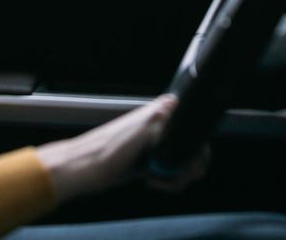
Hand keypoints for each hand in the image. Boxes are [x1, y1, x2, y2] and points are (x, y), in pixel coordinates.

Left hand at [37, 95, 205, 202]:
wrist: (86, 168)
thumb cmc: (107, 150)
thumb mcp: (135, 133)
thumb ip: (157, 120)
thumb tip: (173, 102)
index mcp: (156, 114)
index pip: (192, 121)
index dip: (198, 142)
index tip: (192, 158)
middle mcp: (159, 126)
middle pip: (193, 146)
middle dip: (191, 165)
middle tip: (179, 176)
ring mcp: (155, 144)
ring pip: (185, 161)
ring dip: (180, 176)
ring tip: (162, 182)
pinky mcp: (151, 161)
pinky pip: (173, 171)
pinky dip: (171, 181)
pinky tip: (155, 182)